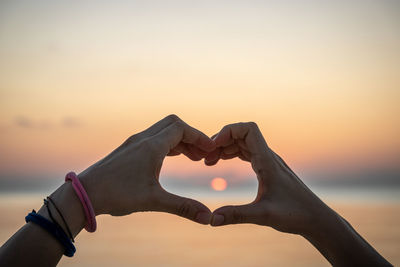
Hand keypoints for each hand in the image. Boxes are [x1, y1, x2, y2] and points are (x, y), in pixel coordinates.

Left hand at [78, 114, 215, 223]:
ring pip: (163, 131)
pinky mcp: (128, 149)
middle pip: (173, 124)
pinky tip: (171, 158)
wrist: (84, 194)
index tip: (211, 150)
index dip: (199, 137)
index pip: (182, 129)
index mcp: (151, 146)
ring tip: (192, 158)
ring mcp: (134, 142)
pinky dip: (167, 144)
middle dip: (191, 136)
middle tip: (202, 155)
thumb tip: (208, 217)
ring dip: (180, 140)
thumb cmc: (117, 195)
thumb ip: (183, 207)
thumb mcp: (154, 201)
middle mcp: (142, 139)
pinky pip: (153, 138)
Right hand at [205, 122, 332, 234]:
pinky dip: (232, 154)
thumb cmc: (295, 214)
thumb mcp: (263, 215)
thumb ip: (237, 215)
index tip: (213, 146)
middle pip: (242, 134)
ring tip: (209, 162)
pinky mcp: (268, 168)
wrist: (315, 218)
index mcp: (267, 160)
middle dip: (221, 141)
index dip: (229, 131)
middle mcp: (268, 156)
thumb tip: (211, 219)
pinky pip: (247, 152)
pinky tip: (222, 163)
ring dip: (225, 147)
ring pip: (243, 143)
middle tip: (206, 158)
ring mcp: (268, 161)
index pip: (248, 129)